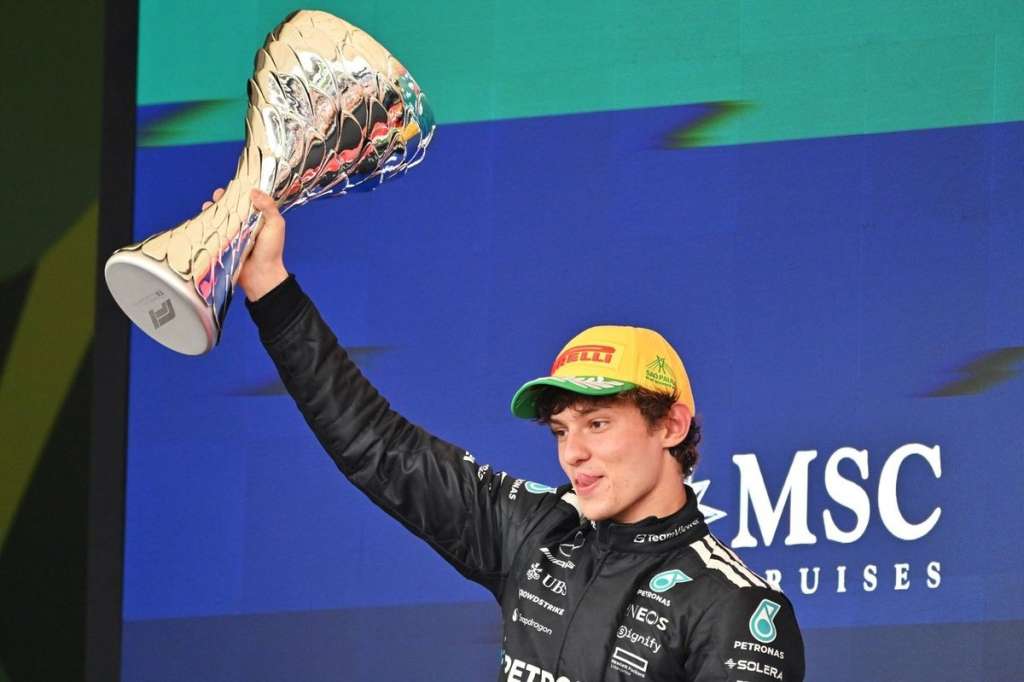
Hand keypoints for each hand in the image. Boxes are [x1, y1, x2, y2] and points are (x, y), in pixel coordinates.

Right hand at [202, 187, 288, 301]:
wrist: (260, 275)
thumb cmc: (271, 250)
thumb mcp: (276, 225)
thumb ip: (268, 207)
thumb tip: (254, 191)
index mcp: (258, 217)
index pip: (247, 200)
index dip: (240, 191)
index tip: (234, 184)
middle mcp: (244, 224)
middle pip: (230, 206)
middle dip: (223, 198)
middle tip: (218, 195)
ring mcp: (232, 233)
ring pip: (219, 217)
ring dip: (212, 209)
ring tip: (209, 205)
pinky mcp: (222, 243)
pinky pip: (213, 231)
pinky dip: (206, 223)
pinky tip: (202, 217)